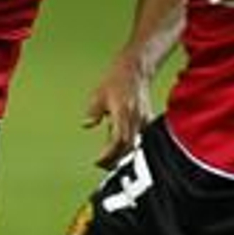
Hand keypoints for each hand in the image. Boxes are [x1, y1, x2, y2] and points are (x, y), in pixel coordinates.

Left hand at [83, 51, 152, 167]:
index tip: (99, 161)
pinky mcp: (147, 119)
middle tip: (102, 165)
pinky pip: (139, 137)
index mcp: (123, 112)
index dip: (109, 154)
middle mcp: (136, 118)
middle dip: (115, 159)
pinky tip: (120, 148)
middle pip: (128, 147)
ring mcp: (143, 119)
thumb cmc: (116, 80)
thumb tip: (87, 125)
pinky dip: (129, 145)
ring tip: (109, 160)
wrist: (135, 69)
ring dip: (122, 154)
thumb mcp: (98, 94)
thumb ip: (93, 111)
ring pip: (135, 143)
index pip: (119, 141)